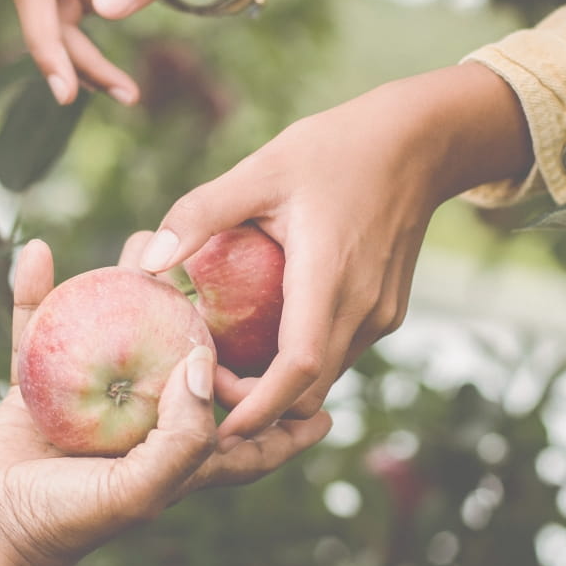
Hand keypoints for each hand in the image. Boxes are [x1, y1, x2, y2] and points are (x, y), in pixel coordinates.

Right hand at [0, 239, 330, 565]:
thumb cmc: (63, 523)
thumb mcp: (139, 492)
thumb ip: (185, 436)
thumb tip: (207, 362)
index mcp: (176, 460)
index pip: (249, 446)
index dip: (289, 430)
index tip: (328, 410)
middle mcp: (141, 428)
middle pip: (190, 372)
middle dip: (218, 334)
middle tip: (241, 286)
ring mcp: (90, 404)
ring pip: (121, 335)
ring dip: (132, 292)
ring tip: (145, 249)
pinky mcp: (39, 389)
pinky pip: (41, 330)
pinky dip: (38, 295)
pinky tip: (37, 254)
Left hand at [133, 64, 532, 439]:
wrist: (419, 142)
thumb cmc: (335, 148)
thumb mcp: (261, 170)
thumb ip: (200, 214)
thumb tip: (147, 263)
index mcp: (329, 276)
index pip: (297, 370)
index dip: (256, 407)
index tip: (213, 423)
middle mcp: (363, 309)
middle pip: (309, 392)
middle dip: (258, 405)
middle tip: (207, 378)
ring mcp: (381, 315)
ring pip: (326, 378)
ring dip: (281, 385)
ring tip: (231, 358)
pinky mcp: (388, 312)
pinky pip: (341, 354)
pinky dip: (304, 361)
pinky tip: (270, 331)